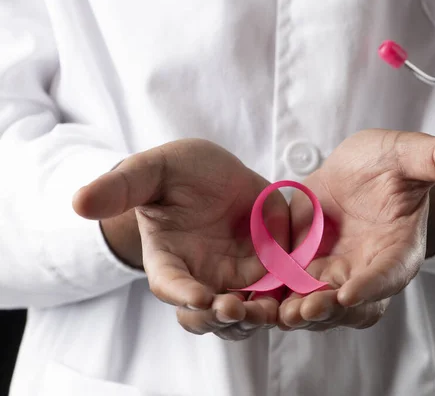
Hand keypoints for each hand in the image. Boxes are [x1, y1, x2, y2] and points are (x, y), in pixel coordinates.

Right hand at [73, 139, 288, 339]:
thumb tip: (78, 202)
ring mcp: (236, 277)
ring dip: (257, 316)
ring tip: (271, 310)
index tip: (199, 297)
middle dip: (223, 317)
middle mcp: (202, 277)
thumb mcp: (152, 171)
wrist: (214, 173)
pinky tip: (302, 296)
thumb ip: (121, 187)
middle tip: (236, 308)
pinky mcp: (268, 268)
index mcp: (169, 260)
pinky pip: (280, 292)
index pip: (171, 285)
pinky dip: (288, 299)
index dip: (183, 294)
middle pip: (210, 314)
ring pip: (247, 312)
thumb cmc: (176, 172)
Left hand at [278, 129, 434, 330]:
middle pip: (350, 305)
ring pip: (317, 305)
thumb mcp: (406, 154)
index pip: (389, 274)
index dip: (372, 285)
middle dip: (328, 310)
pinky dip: (272, 301)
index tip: (351, 293)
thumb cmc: (387, 165)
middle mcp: (366, 273)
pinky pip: (288, 293)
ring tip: (276, 314)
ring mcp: (334, 275)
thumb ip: (434, 158)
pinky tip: (250, 302)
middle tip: (305, 309)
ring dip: (298, 312)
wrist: (356, 173)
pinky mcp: (304, 271)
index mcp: (397, 251)